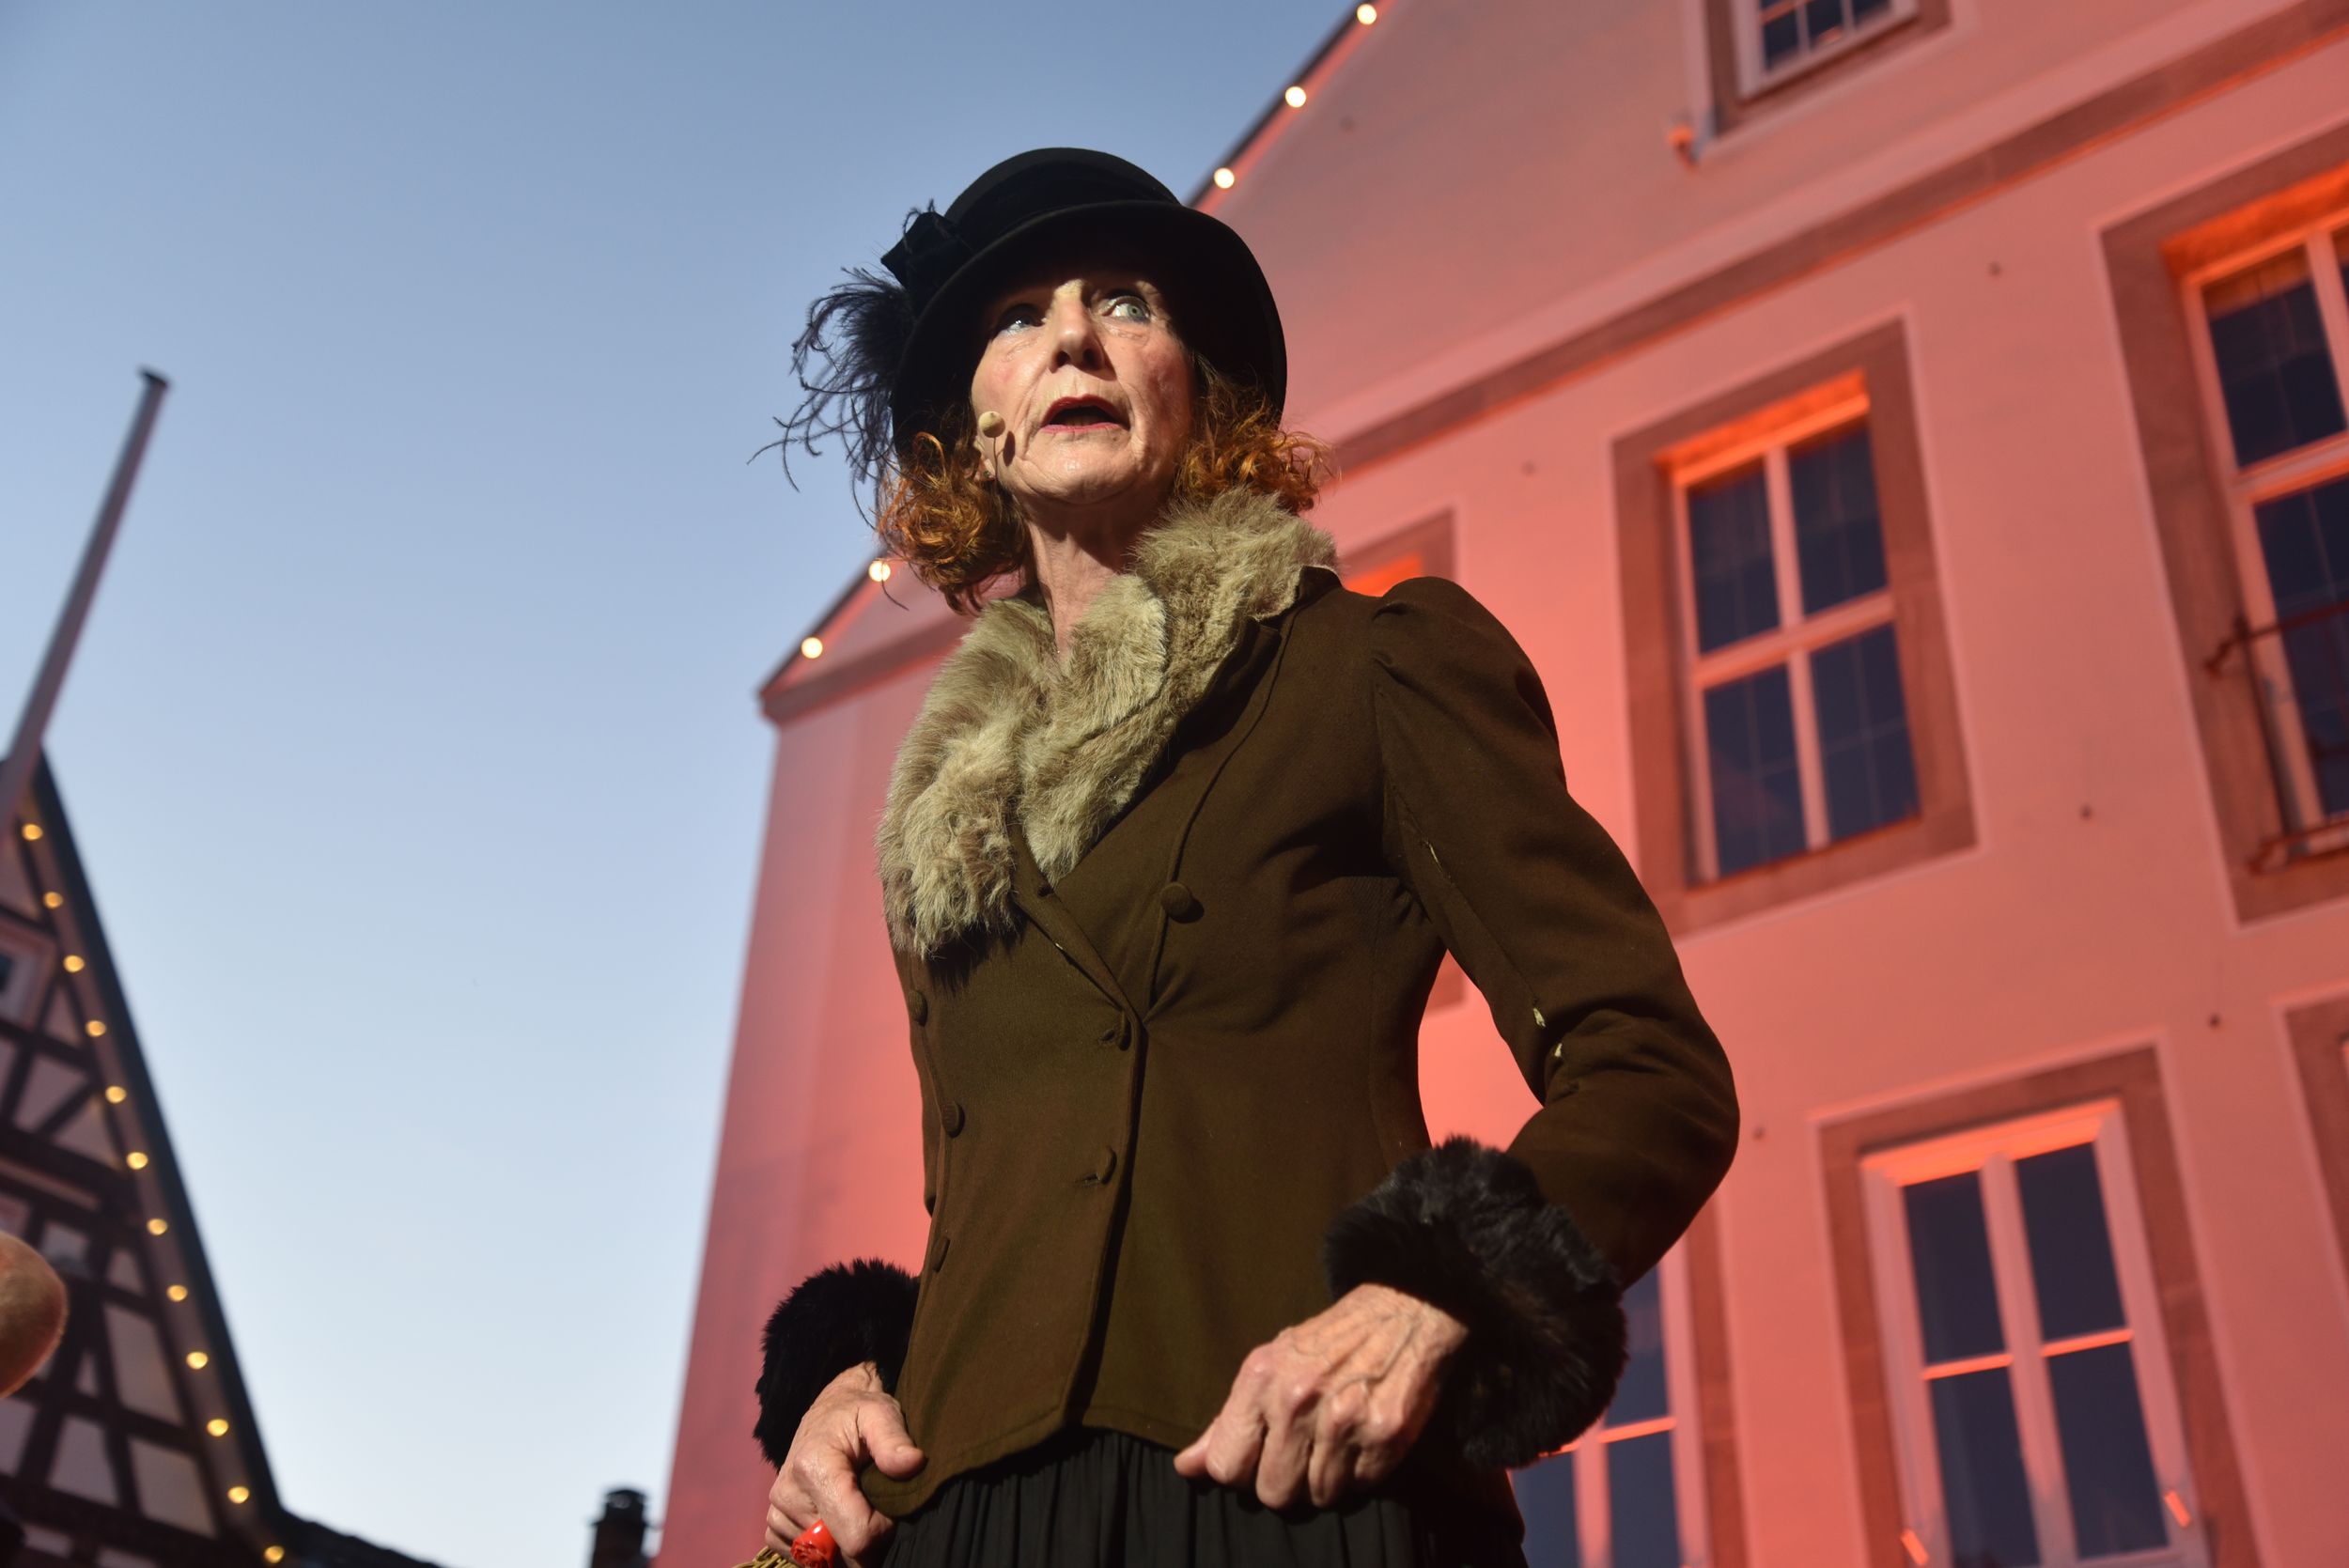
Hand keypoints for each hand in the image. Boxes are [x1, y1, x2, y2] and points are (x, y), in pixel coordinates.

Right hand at [764, 1361, 924, 1565]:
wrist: (830, 1410)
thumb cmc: (859, 1412)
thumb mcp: (882, 1414)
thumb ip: (895, 1441)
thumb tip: (913, 1463)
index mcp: (813, 1467)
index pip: (856, 1536)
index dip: (883, 1531)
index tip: (890, 1508)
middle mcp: (787, 1493)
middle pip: (839, 1552)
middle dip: (865, 1539)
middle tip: (873, 1506)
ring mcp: (777, 1511)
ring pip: (821, 1559)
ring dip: (844, 1544)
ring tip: (853, 1506)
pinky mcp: (773, 1524)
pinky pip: (801, 1558)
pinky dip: (822, 1549)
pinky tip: (834, 1519)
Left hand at [1172, 1283, 1466, 1509]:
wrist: (1402, 1310)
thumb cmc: (1328, 1342)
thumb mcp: (1270, 1364)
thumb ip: (1228, 1420)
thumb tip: (1186, 1467)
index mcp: (1261, 1378)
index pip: (1226, 1465)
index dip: (1242, 1472)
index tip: (1259, 1459)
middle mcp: (1298, 1399)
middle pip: (1272, 1492)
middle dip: (1286, 1482)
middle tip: (1303, 1454)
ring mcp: (1343, 1419)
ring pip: (1319, 1496)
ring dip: (1327, 1479)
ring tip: (1337, 1442)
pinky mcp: (1385, 1434)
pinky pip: (1361, 1487)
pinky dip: (1362, 1473)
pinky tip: (1364, 1439)